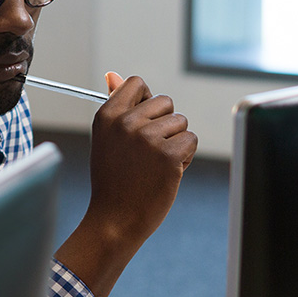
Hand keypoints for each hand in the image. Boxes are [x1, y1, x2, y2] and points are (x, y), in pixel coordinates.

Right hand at [53, 72, 197, 296]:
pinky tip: (167, 173)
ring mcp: (147, 138)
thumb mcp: (107, 139)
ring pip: (181, 122)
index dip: (146, 102)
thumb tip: (113, 75)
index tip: (142, 122)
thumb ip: (115, 105)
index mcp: (107, 115)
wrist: (114, 221)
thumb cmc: (113, 180)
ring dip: (175, 142)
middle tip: (147, 152)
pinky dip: (185, 157)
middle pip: (165, 102)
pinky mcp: (168, 155)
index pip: (137, 83)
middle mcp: (126, 122)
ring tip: (155, 165)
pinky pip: (191, 140)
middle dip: (165, 124)